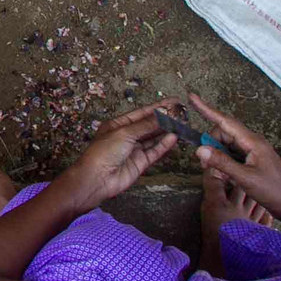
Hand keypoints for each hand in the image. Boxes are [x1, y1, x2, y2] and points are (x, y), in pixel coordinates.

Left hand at [54, 100, 180, 210]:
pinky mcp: (140, 163)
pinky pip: (155, 152)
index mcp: (118, 124)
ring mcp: (134, 149)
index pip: (142, 113)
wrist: (97, 179)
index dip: (158, 107)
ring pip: (154, 138)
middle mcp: (127, 136)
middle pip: (149, 125)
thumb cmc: (104, 151)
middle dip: (165, 119)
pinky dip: (164, 145)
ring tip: (182, 124)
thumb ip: (145, 125)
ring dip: (167, 131)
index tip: (174, 102)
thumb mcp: (124, 133)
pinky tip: (174, 138)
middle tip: (182, 113)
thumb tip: (163, 115)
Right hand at [187, 93, 280, 228]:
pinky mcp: (253, 160)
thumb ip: (222, 162)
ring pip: (228, 145)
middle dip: (211, 144)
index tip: (193, 98)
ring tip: (215, 172)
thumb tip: (200, 150)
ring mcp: (254, 151)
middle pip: (224, 134)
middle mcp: (253, 143)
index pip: (225, 121)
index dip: (207, 110)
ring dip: (218, 155)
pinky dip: (225, 162)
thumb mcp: (244, 178)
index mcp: (253, 142)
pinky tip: (224, 175)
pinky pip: (233, 155)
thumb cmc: (272, 191)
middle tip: (204, 163)